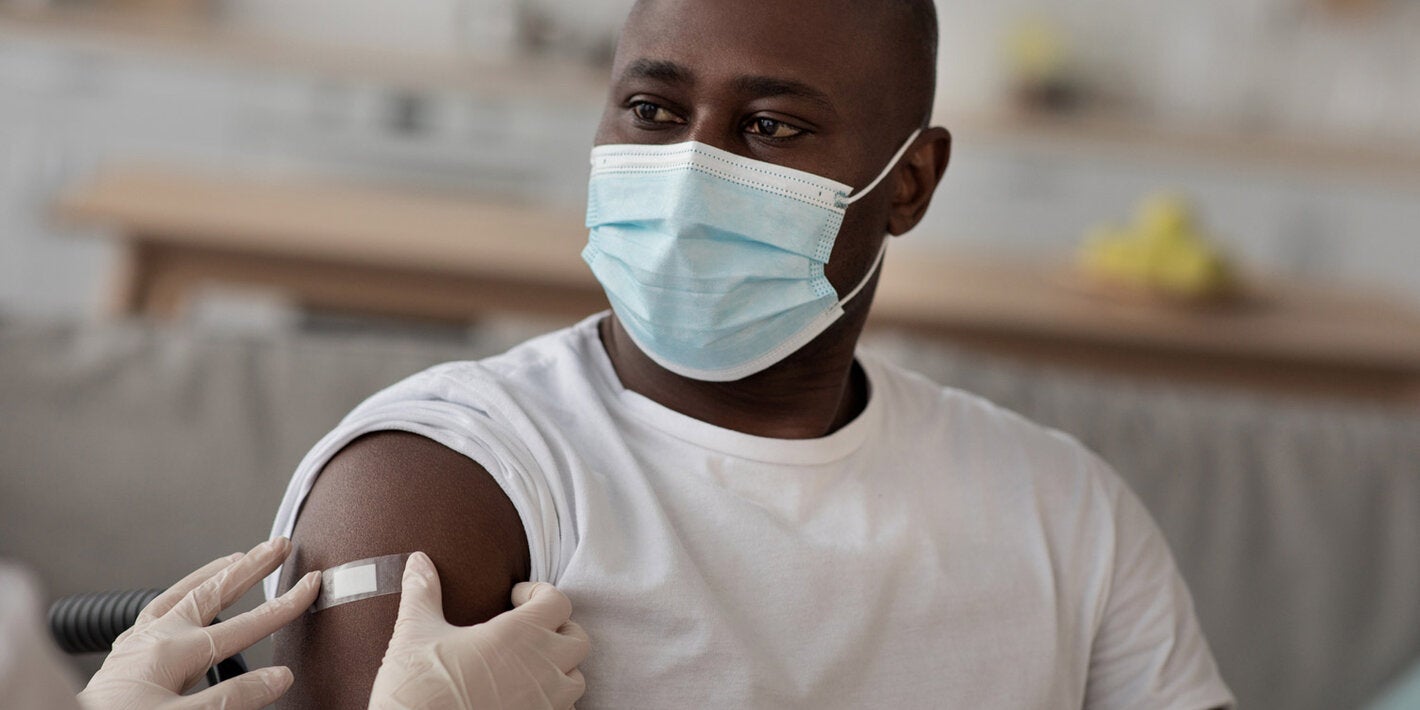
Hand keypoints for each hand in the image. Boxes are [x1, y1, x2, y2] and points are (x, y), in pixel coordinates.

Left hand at [78, 537, 320, 709]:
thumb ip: (232, 697)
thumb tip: (278, 677)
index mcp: (173, 652)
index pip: (245, 625)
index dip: (283, 605)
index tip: (310, 585)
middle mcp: (154, 639)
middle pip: (213, 592)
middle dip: (251, 567)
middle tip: (278, 544)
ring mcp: (135, 646)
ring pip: (180, 596)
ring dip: (213, 575)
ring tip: (237, 559)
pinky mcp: (123, 659)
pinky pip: (156, 613)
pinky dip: (178, 598)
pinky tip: (182, 603)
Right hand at [369, 552, 589, 709]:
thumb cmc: (418, 688)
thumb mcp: (415, 633)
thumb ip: (423, 592)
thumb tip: (418, 561)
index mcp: (521, 634)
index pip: (558, 601)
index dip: (538, 593)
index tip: (513, 598)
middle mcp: (544, 667)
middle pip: (577, 639)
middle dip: (558, 630)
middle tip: (527, 630)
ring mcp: (546, 703)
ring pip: (576, 680)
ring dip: (560, 669)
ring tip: (528, 666)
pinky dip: (552, 701)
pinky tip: (523, 697)